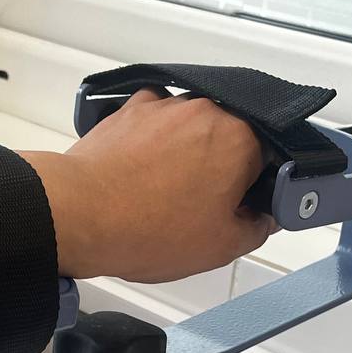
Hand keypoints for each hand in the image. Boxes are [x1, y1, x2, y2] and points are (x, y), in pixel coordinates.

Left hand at [24, 90, 274, 282]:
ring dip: (187, 156)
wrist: (79, 215)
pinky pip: (154, 125)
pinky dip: (154, 145)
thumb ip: (256, 227)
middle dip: (223, 169)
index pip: (272, 156)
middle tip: (204, 209)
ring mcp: (165, 106)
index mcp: (241, 138)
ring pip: (191, 130)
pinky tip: (142, 176)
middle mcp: (207, 110)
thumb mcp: (221, 246)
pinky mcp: (129, 110)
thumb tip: (262, 217)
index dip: (260, 187)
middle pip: (230, 137)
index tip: (246, 208)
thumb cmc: (148, 229)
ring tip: (165, 197)